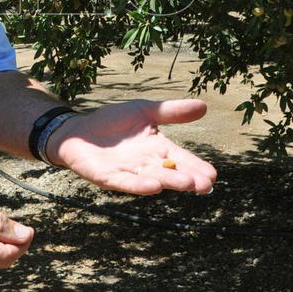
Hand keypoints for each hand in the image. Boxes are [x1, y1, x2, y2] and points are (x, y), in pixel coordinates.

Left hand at [45, 99, 216, 195]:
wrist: (79, 129)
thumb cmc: (113, 121)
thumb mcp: (145, 111)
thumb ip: (172, 111)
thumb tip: (204, 105)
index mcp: (157, 149)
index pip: (181, 159)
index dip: (196, 167)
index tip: (213, 176)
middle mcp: (146, 164)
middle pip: (170, 173)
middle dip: (187, 179)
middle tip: (205, 185)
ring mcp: (128, 172)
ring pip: (152, 178)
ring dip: (169, 182)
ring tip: (186, 184)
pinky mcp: (108, 177)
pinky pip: (126, 182)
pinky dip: (139, 185)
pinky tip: (153, 186)